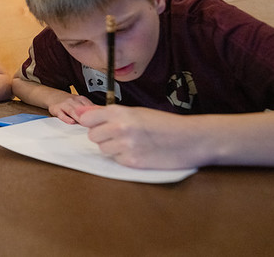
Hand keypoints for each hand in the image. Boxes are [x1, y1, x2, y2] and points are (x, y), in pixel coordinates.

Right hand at [47, 95, 97, 123]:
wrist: (54, 96)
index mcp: (81, 99)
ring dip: (78, 117)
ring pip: (72, 111)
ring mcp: (65, 105)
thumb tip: (103, 114)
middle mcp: (73, 101)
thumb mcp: (81, 102)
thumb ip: (90, 108)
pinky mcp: (57, 110)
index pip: (90, 106)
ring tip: (84, 123)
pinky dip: (66, 118)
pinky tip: (71, 122)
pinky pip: (61, 114)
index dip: (96, 113)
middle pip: (82, 109)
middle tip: (94, 124)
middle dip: (88, 116)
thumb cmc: (69, 102)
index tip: (102, 120)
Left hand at [78, 105, 199, 168]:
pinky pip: (117, 160)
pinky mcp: (132, 162)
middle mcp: (119, 128)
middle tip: (120, 135)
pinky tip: (139, 152)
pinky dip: (124, 157)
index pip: (87, 119)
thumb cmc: (165, 123)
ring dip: (113, 148)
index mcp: (119, 112)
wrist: (191, 139)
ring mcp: (125, 146)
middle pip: (93, 136)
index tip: (100, 124)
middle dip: (103, 136)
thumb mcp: (137, 112)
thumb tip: (82, 114)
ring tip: (132, 143)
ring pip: (103, 149)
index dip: (93, 123)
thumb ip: (109, 114)